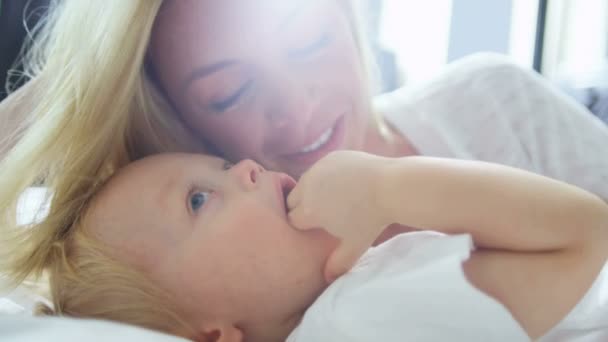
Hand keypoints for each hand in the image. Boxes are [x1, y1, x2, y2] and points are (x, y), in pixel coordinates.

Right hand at [287, 151, 390, 281]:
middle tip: (321, 215)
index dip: (304, 226)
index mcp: (309, 211)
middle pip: (292, 200)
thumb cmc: (372, 219)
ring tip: (332, 198)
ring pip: (305, 182)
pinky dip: (326, 176)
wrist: (391, 186)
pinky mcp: (330, 157)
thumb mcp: (355, 245)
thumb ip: (338, 263)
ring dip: (312, 190)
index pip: (293, 220)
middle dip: (302, 207)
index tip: (317, 229)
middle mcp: (308, 187)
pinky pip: (320, 169)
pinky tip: (344, 183)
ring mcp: (318, 169)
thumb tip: (328, 278)